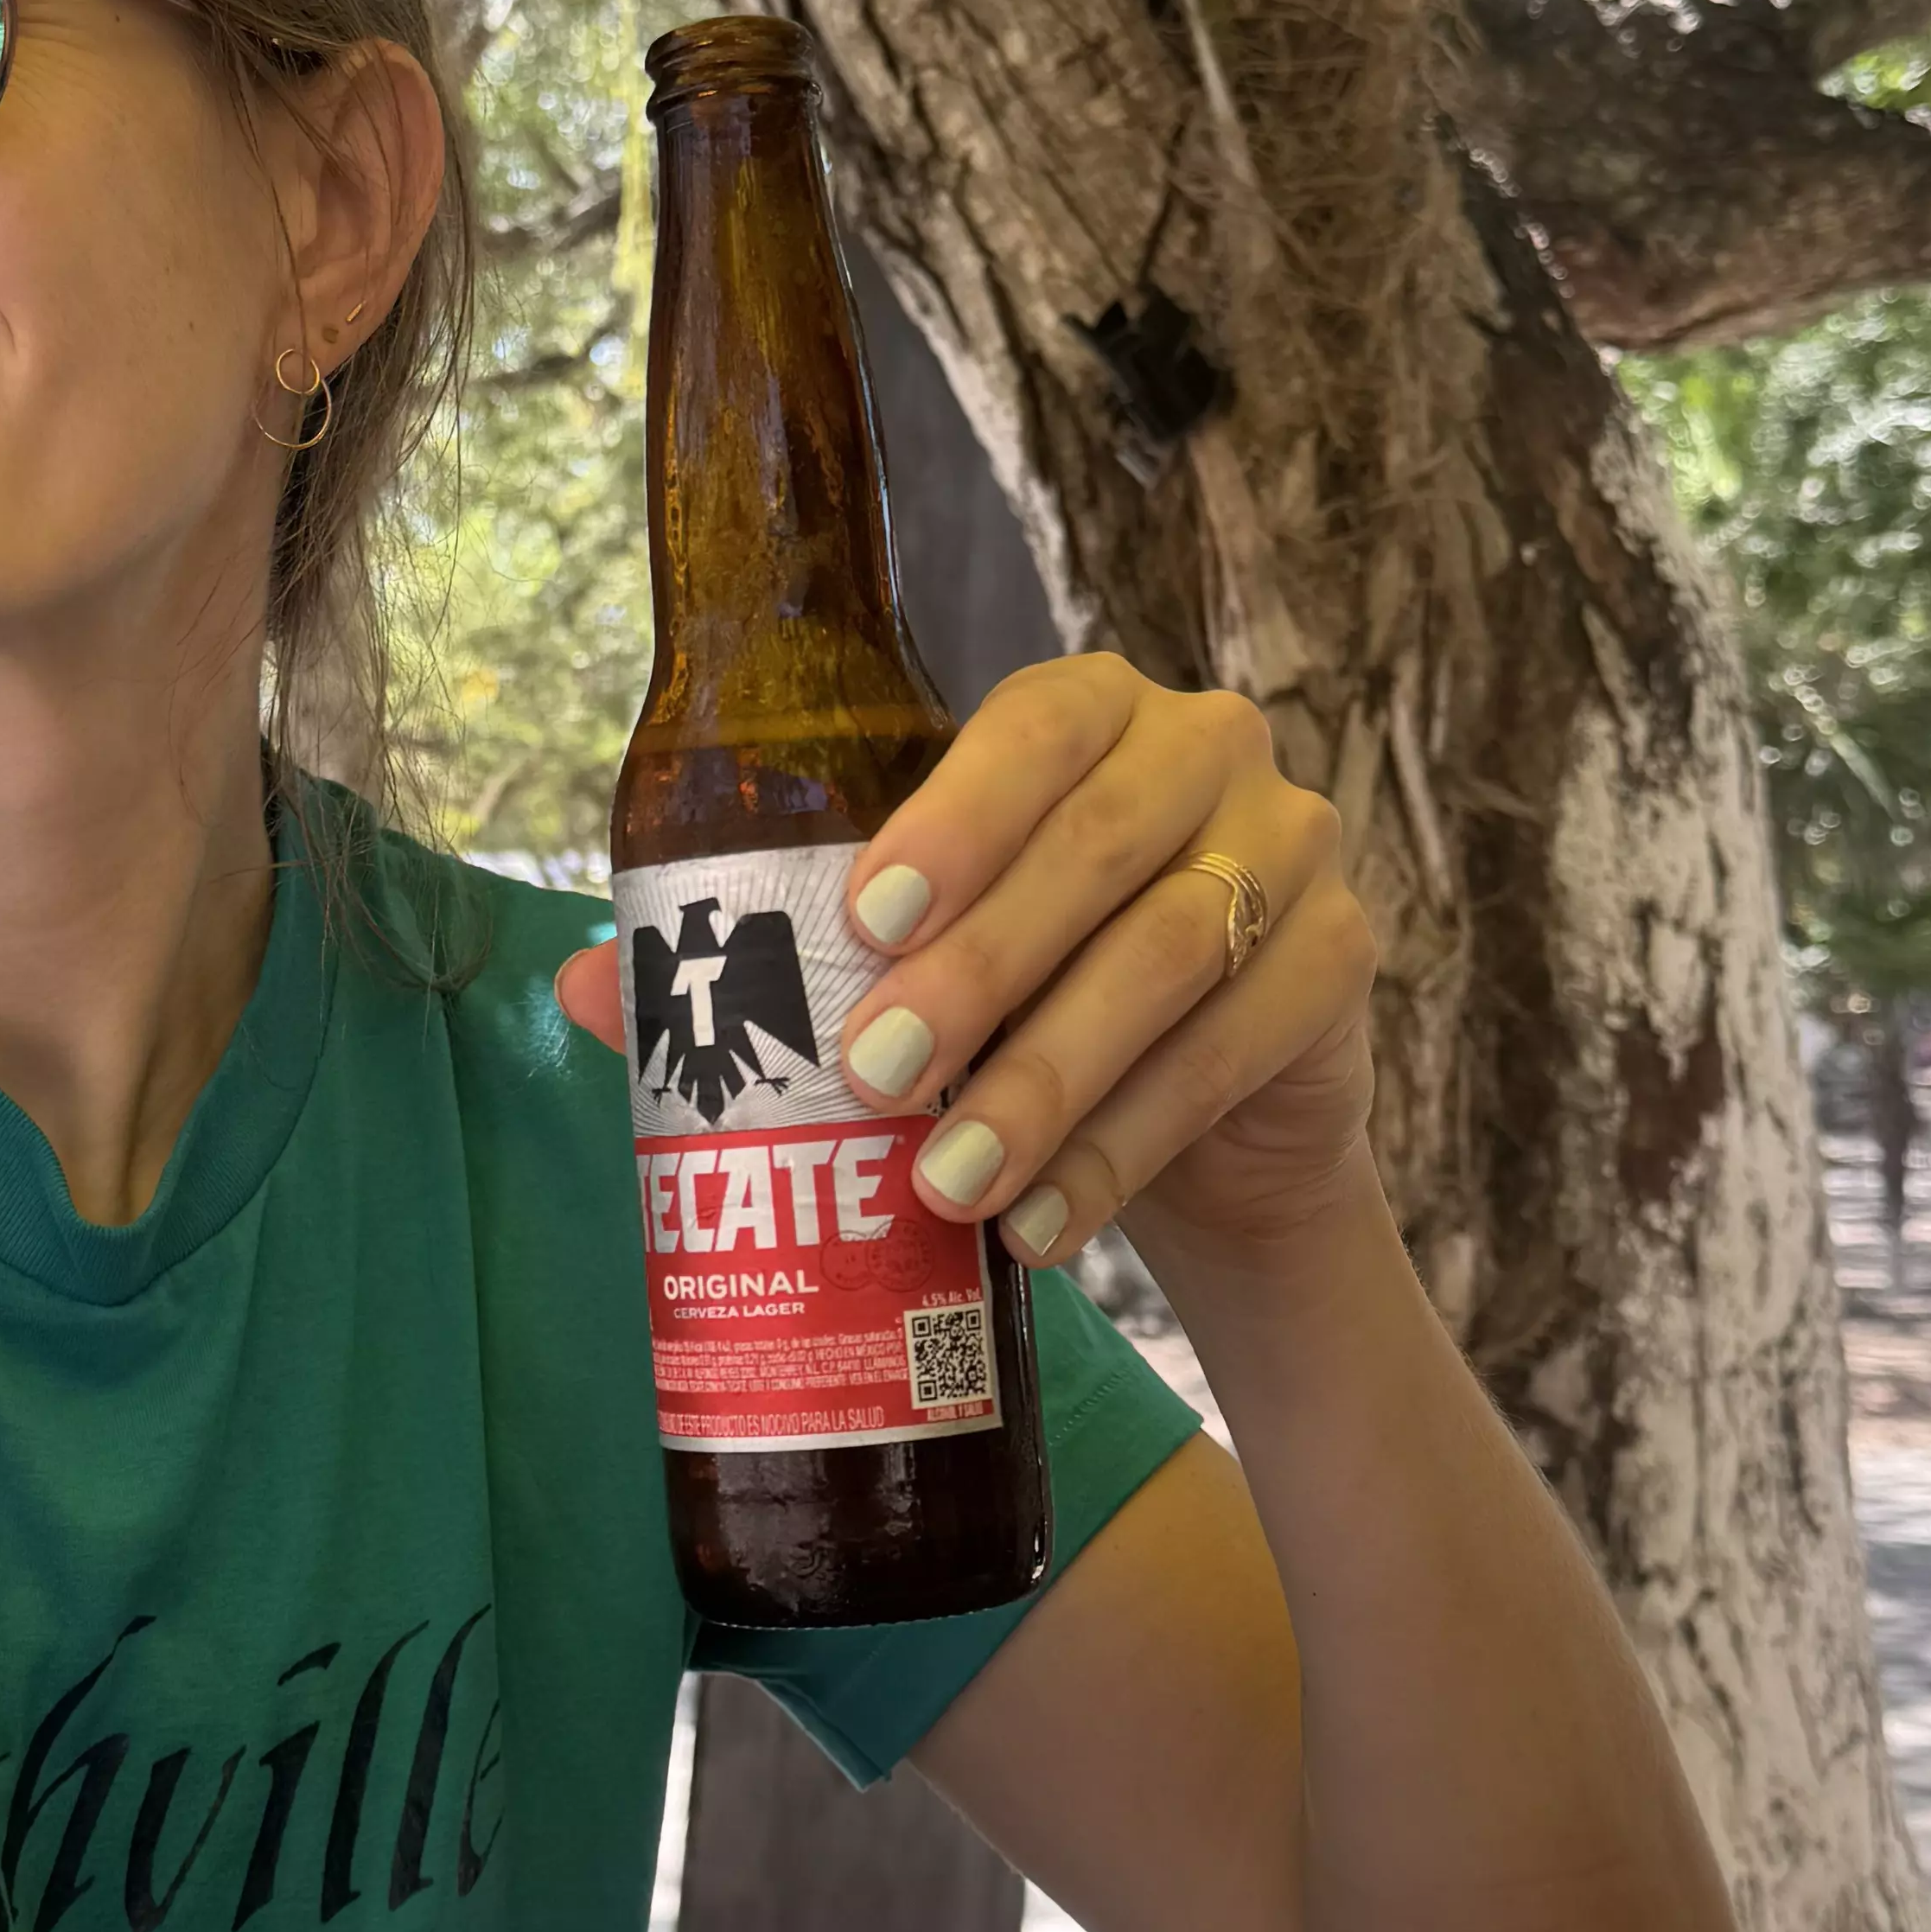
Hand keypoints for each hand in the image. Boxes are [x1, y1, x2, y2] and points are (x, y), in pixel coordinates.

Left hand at [572, 652, 1372, 1270]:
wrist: (1204, 1122)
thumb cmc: (1028, 1003)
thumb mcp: (913, 969)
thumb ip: (771, 962)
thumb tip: (585, 985)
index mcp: (1087, 708)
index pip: (1028, 728)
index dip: (954, 818)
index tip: (864, 922)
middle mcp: (1204, 747)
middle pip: (1097, 849)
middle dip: (982, 973)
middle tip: (878, 1082)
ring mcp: (1291, 843)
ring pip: (1171, 954)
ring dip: (1054, 1079)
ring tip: (953, 1187)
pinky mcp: (1345, 955)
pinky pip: (1235, 1048)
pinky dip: (1130, 1145)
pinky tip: (1046, 1223)